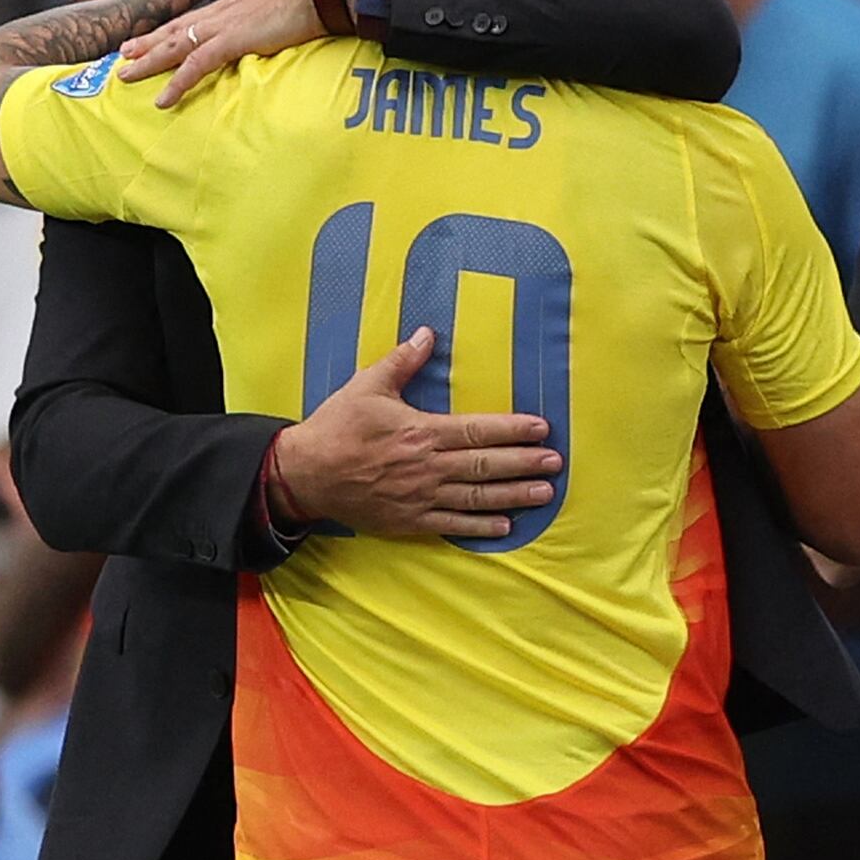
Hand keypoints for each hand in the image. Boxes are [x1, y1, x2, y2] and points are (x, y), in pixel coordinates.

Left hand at [113, 0, 318, 106]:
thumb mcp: (280, 2)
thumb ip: (266, 14)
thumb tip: (268, 23)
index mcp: (233, 2)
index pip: (194, 18)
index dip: (172, 29)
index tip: (153, 37)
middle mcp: (222, 10)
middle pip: (176, 28)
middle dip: (148, 42)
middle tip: (124, 54)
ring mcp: (224, 24)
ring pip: (176, 44)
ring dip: (149, 61)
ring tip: (126, 76)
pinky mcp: (232, 39)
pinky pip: (197, 64)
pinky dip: (177, 82)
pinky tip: (163, 99)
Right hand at [271, 327, 559, 540]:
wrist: (304, 475)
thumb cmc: (336, 427)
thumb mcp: (367, 386)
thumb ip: (402, 362)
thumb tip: (427, 333)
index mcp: (421, 431)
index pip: (478, 430)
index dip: (513, 429)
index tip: (542, 429)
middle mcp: (427, 467)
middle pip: (486, 466)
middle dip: (524, 463)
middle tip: (555, 462)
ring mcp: (420, 497)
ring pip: (476, 498)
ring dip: (513, 495)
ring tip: (543, 493)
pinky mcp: (409, 521)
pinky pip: (452, 526)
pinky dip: (480, 527)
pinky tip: (505, 526)